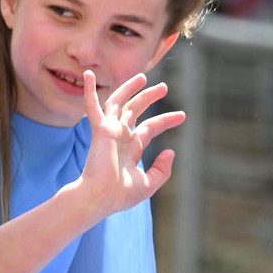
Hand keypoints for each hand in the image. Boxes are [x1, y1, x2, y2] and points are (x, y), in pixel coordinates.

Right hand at [78, 70, 184, 215]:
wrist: (100, 197)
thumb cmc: (121, 195)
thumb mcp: (149, 183)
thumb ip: (162, 169)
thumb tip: (170, 151)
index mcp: (130, 149)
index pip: (149, 128)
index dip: (166, 120)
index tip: (182, 116)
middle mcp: (120, 137)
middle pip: (135, 111)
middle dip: (148, 98)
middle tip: (163, 87)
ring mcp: (109, 131)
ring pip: (118, 102)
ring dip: (129, 88)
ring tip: (143, 77)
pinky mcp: (100, 129)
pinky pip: (93, 106)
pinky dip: (90, 91)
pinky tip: (89, 75)